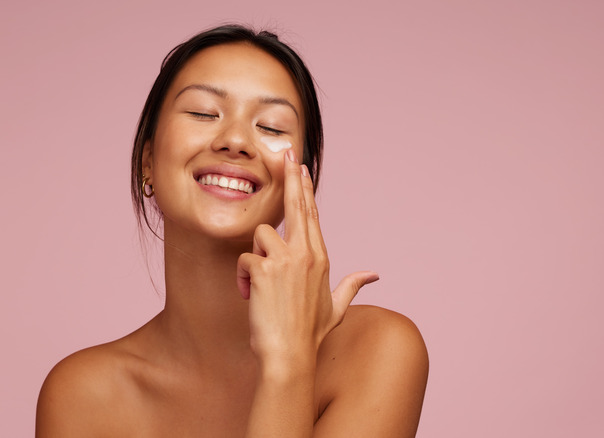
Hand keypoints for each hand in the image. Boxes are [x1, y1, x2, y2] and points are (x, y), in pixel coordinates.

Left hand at [236, 149, 378, 365]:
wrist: (290, 354)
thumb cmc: (309, 333)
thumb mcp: (336, 307)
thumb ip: (353, 285)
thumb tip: (374, 274)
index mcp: (321, 258)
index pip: (312, 215)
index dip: (306, 189)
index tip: (301, 168)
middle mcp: (306, 254)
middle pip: (297, 206)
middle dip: (291, 177)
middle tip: (285, 153)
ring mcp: (286, 259)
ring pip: (262, 235)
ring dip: (255, 257)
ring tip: (258, 285)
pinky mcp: (264, 268)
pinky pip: (245, 258)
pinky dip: (243, 277)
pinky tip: (249, 295)